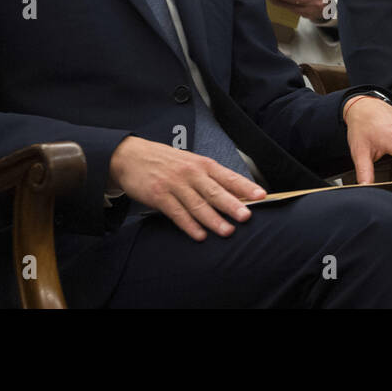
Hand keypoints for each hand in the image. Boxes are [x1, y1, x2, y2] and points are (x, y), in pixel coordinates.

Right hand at [107, 136, 266, 240]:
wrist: (130, 156)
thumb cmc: (165, 161)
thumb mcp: (190, 163)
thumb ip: (210, 178)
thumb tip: (236, 194)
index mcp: (202, 164)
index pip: (228, 176)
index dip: (245, 187)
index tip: (261, 195)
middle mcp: (191, 173)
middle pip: (215, 191)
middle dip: (232, 205)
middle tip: (246, 216)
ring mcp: (175, 184)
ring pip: (198, 205)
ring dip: (213, 220)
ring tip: (227, 231)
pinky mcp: (159, 196)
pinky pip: (177, 213)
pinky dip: (189, 225)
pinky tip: (200, 234)